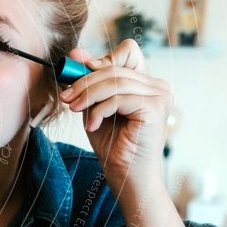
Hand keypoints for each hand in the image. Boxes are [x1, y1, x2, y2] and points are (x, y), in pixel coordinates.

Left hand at [60, 39, 172, 190]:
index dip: (101, 60)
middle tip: (66, 98)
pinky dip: (99, 110)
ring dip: (88, 96)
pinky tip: (93, 126)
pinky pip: (118, 98)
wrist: (126, 175)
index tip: (76, 77)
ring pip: (114, 81)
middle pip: (114, 67)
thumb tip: (75, 53)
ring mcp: (160, 95)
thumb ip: (90, 82)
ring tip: (75, 110)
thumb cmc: (113, 143)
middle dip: (84, 82)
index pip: (127, 51)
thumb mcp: (95, 106)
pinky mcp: (155, 108)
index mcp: (146, 82)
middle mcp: (157, 85)